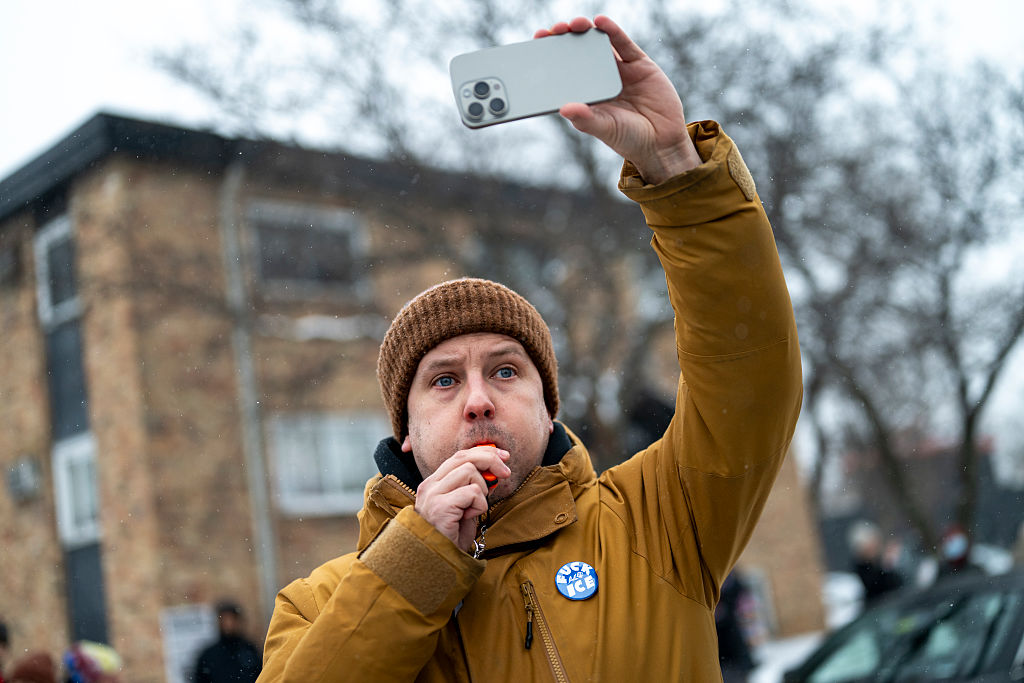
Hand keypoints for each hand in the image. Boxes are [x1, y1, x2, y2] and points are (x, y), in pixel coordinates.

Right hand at [414, 445, 510, 551]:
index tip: (503, 457)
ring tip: (475, 508)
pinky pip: (472, 492)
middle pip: (464, 457)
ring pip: (469, 472)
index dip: (483, 452)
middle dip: (490, 460)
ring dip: (482, 489)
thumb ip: (474, 488)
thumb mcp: (465, 508)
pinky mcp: (440, 507)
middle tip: (506, 473)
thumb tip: (495, 471)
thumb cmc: (451, 538)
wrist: (438, 562)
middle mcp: (430, 486)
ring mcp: (432, 495)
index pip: (459, 456)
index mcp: (434, 483)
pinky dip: (480, 504)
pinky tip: (471, 516)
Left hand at [535, 16, 701, 183]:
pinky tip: (601, 22)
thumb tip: (564, 108)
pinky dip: (612, 31)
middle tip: (555, 30)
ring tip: (576, 24)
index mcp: (587, 95)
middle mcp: (601, 79)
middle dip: (566, 38)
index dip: (552, 56)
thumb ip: (586, 119)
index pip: (565, 71)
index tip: (538, 42)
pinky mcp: (639, 64)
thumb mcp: (605, 129)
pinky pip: (623, 44)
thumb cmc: (629, 139)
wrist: (663, 142)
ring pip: (600, 44)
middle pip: (580, 52)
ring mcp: (620, 70)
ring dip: (586, 31)